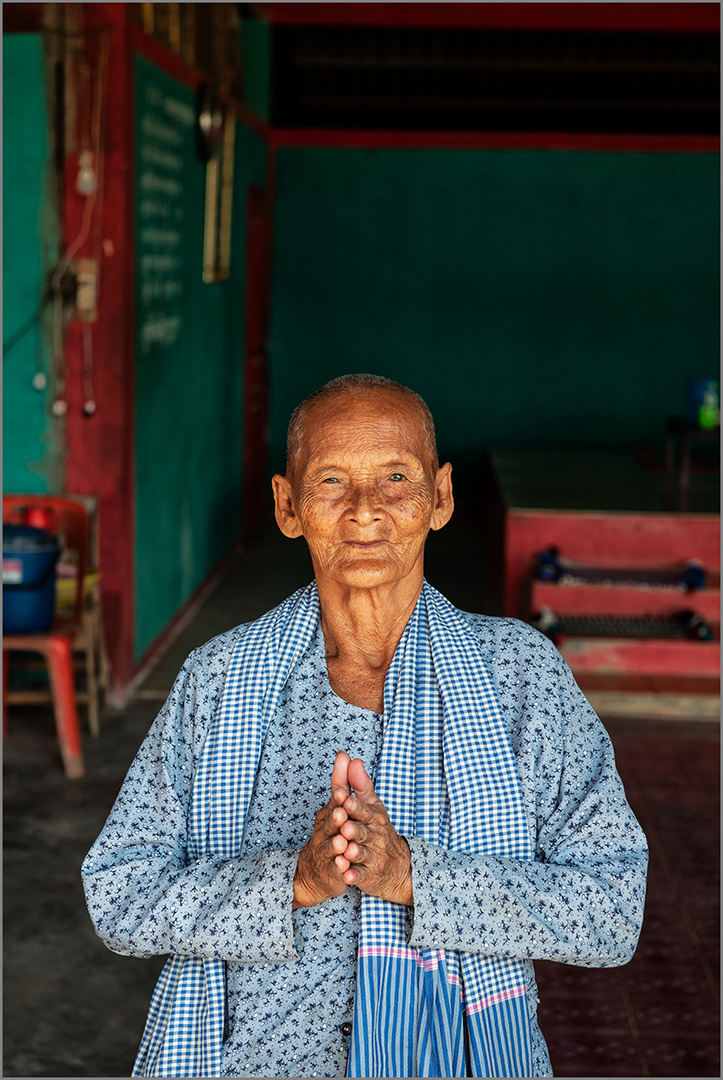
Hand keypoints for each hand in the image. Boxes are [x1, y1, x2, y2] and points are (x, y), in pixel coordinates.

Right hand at [293, 751, 352, 908]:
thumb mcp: (337, 806)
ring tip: (343, 842)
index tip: (341, 791)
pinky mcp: (332, 873)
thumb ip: (343, 782)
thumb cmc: (330, 833)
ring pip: (331, 848)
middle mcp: (324, 832)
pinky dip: (340, 870)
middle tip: (341, 814)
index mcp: (329, 815)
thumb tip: (345, 755)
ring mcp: (327, 853)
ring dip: (336, 845)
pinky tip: (345, 868)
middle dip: (335, 820)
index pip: (333, 804)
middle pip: (330, 825)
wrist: (315, 872)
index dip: (337, 799)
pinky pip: (336, 871)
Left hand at [339, 758, 413, 905]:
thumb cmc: (378, 829)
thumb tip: (349, 758)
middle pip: (362, 831)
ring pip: (361, 853)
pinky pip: (361, 875)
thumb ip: (358, 783)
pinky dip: (354, 876)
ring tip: (346, 850)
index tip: (345, 799)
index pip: (363, 809)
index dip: (354, 806)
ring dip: (353, 852)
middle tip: (345, 825)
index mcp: (374, 816)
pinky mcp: (368, 875)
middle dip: (354, 828)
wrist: (397, 866)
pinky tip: (346, 876)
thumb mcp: (371, 804)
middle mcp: (375, 835)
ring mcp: (372, 856)